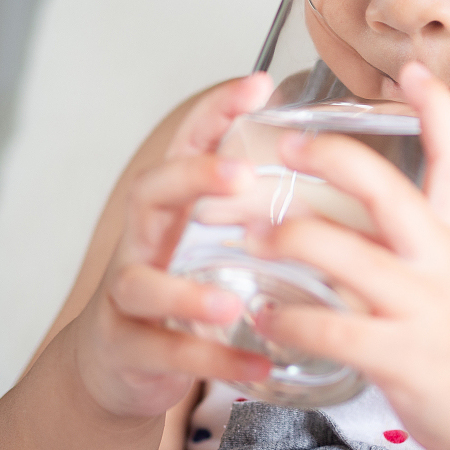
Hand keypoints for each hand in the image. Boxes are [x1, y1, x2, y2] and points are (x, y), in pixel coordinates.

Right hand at [70, 75, 273, 418]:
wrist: (118, 363)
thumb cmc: (177, 289)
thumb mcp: (208, 241)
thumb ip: (252, 210)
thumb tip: (331, 173)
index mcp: (172, 206)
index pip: (187, 144)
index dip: (216, 111)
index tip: (258, 84)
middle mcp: (143, 239)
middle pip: (150, 192)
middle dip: (192, 177)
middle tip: (239, 173)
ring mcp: (127, 293)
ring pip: (142, 282)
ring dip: (186, 290)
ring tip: (228, 302)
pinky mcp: (126, 346)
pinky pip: (164, 352)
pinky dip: (210, 359)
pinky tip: (256, 365)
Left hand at [246, 63, 449, 449]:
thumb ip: (411, 252)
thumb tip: (346, 232)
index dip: (434, 107)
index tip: (411, 68)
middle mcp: (441, 260)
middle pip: (383, 186)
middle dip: (329, 157)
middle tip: (284, 146)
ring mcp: (422, 306)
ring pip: (339, 252)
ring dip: (284, 241)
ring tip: (251, 241)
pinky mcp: (402, 357)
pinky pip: (328, 328)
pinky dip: (286, 320)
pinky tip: (265, 318)